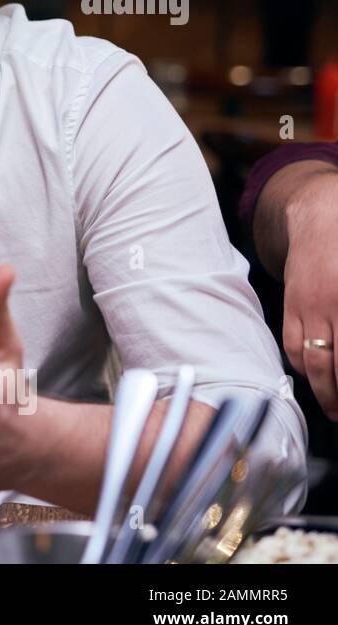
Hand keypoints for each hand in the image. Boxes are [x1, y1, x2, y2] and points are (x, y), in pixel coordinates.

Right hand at [282, 173, 337, 418]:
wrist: (320, 215)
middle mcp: (327, 307)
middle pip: (330, 365)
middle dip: (337, 396)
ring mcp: (305, 307)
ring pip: (309, 359)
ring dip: (322, 389)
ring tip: (334, 409)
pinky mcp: (291, 304)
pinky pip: (292, 343)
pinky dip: (302, 366)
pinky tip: (313, 378)